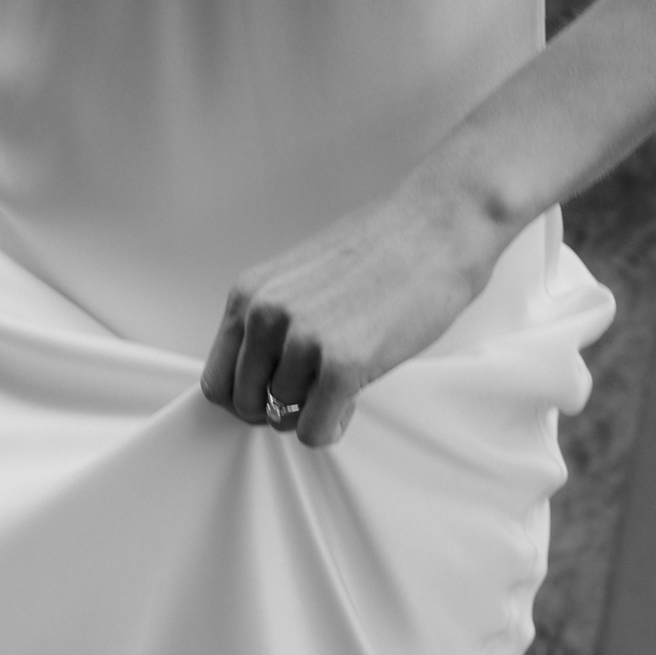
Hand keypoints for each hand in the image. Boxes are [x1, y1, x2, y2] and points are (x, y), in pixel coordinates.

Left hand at [199, 160, 509, 449]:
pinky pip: (314, 431)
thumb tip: (256, 381)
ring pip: (283, 419)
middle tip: (316, 388)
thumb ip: (270, 323)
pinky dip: (333, 426)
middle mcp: (265, 315)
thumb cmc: (380, 251)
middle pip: (246, 407)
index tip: (278, 389)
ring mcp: (302, 340)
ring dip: (314, 409)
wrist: (439, 223)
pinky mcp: (342, 364)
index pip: (216, 381)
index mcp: (249, 294)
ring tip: (346, 377)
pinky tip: (354, 397)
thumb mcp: (300, 280)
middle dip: (279, 407)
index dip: (249, 395)